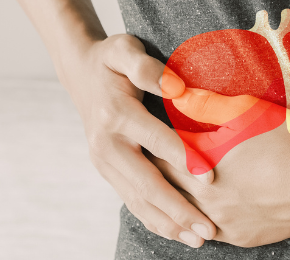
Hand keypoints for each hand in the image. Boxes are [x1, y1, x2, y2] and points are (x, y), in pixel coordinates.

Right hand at [61, 33, 217, 248]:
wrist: (79, 71)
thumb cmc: (112, 58)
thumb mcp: (125, 49)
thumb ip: (147, 67)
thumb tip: (175, 86)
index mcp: (115, 113)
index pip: (154, 140)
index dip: (183, 158)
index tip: (210, 178)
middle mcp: (106, 143)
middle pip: (145, 182)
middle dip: (178, 208)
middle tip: (209, 227)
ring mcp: (104, 161)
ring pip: (137, 199)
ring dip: (168, 222)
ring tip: (199, 238)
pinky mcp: (107, 171)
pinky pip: (131, 200)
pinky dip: (154, 219)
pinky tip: (177, 232)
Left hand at [155, 97, 289, 247]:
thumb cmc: (287, 143)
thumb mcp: (247, 112)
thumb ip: (207, 103)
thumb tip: (175, 92)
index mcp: (200, 164)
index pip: (160, 154)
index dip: (150, 142)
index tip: (144, 133)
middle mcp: (204, 197)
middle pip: (165, 186)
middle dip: (154, 172)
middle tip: (144, 160)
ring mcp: (221, 222)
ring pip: (182, 214)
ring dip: (170, 201)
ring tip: (160, 189)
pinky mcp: (239, 237)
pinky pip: (205, 232)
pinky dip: (194, 222)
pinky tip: (190, 215)